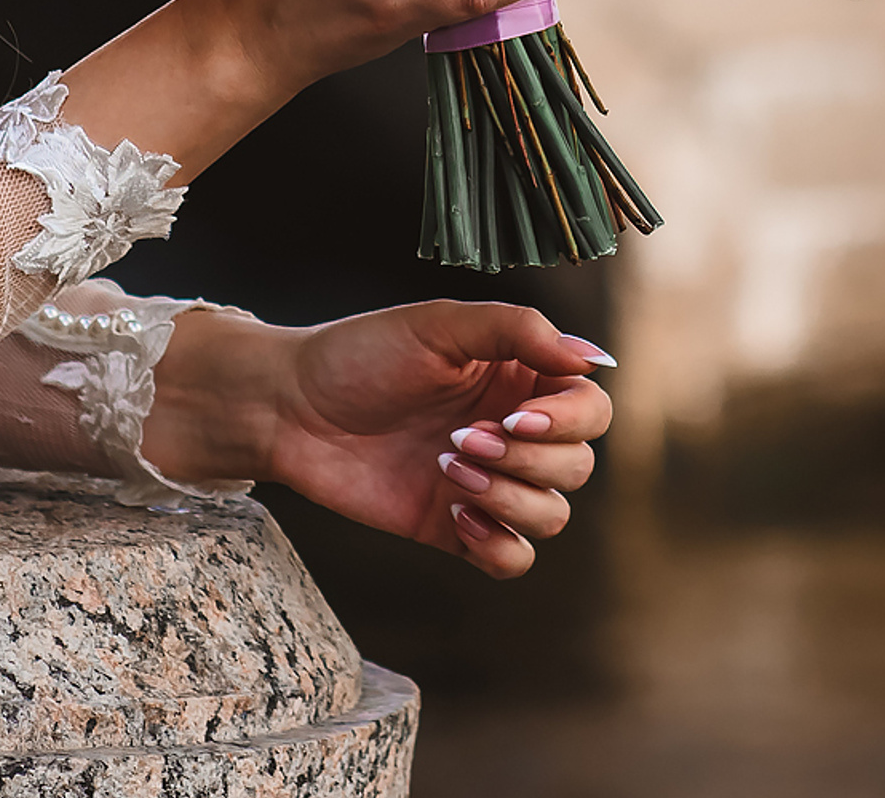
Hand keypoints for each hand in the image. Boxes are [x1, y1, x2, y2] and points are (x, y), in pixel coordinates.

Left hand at [147, 302, 613, 578]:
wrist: (291, 409)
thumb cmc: (363, 354)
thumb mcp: (442, 324)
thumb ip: (519, 331)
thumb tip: (593, 358)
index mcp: (521, 377)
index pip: (591, 408)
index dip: (568, 420)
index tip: (513, 417)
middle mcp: (514, 431)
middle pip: (578, 466)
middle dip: (528, 459)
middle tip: (461, 440)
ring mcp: (488, 484)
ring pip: (552, 514)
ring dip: (510, 498)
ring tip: (448, 468)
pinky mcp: (456, 530)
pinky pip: (513, 560)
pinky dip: (498, 545)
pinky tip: (455, 514)